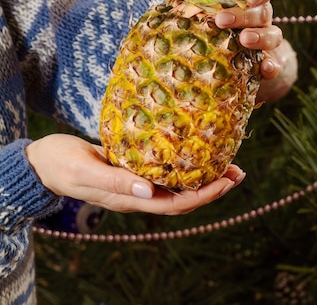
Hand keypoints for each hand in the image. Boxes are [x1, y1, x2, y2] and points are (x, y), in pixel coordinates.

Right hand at [26, 134, 244, 215]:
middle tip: (237, 170)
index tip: (227, 182)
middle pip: (182, 195)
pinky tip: (192, 147)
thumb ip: (115, 182)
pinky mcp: (131, 165)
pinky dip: (181, 160)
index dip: (203, 196)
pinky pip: (163, 167)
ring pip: (175, 182)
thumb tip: (149, 191)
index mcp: (129, 198)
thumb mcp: (86, 171)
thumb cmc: (61, 164)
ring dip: (201, 174)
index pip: (175, 204)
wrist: (43, 161)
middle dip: (212, 186)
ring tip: (225, 160)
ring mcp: (135, 180)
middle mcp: (138, 192)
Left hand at [153, 0, 284, 79]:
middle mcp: (261, 15)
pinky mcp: (266, 61)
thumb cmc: (206, 21)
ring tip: (243, 40)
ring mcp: (266, 38)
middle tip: (221, 19)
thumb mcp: (194, 6)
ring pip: (275, 34)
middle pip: (264, 9)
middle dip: (245, 13)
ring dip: (260, 36)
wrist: (218, 57)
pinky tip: (264, 68)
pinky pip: (275, 63)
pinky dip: (271, 65)